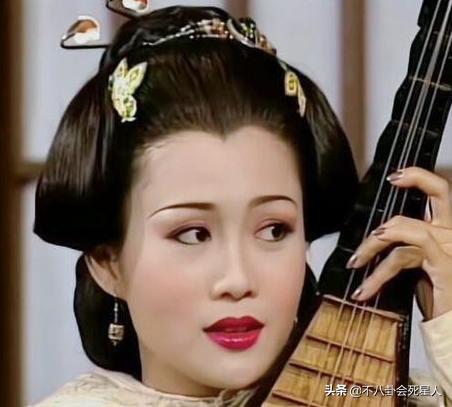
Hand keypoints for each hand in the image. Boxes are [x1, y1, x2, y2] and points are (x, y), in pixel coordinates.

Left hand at [346, 167, 451, 318]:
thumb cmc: (437, 297)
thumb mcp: (417, 266)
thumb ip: (404, 247)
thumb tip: (376, 237)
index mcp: (445, 232)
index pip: (440, 196)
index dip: (420, 179)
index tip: (395, 176)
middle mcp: (451, 234)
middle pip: (442, 192)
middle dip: (415, 178)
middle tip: (391, 180)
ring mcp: (449, 248)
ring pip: (403, 227)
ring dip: (371, 244)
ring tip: (356, 262)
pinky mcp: (444, 265)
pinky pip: (402, 256)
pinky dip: (378, 272)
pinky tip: (365, 289)